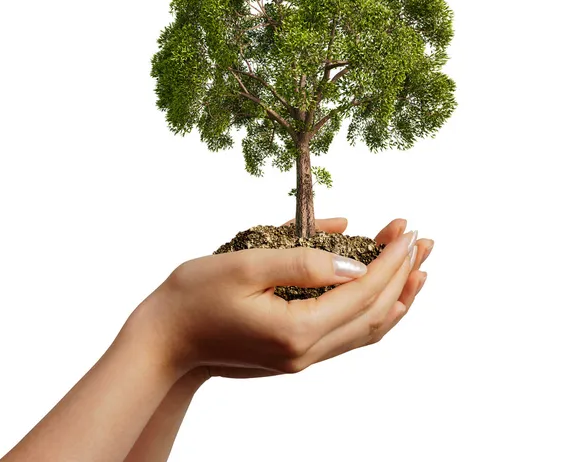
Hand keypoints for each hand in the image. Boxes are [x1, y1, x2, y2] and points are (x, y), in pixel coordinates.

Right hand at [142, 217, 431, 380]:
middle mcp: (306, 352)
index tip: (408, 232)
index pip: (363, 293)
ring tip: (419, 269)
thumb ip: (302, 262)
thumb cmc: (195, 295)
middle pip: (375, 314)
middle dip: (403, 275)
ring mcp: (302, 358)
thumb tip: (353, 263)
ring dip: (397, 297)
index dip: (390, 261)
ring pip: (368, 331)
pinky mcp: (295, 355)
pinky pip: (349, 337)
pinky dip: (375, 315)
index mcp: (296, 329)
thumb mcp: (245, 265)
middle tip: (425, 241)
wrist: (166, 341)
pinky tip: (385, 299)